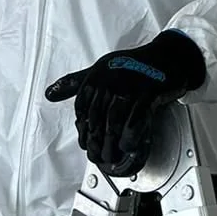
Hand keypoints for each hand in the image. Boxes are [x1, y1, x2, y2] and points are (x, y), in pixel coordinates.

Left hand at [44, 32, 205, 176]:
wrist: (167, 58)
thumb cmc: (133, 65)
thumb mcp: (100, 70)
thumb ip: (75, 84)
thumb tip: (49, 94)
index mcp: (96, 76)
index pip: (81, 109)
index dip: (82, 130)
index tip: (86, 144)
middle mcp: (109, 80)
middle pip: (96, 119)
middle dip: (96, 142)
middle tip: (98, 157)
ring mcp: (129, 86)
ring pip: (113, 122)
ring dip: (111, 144)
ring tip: (111, 157)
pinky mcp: (148, 92)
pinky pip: (135, 120)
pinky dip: (130, 137)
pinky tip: (129, 147)